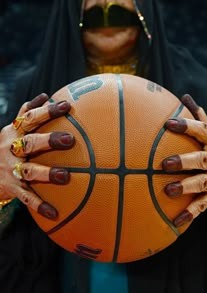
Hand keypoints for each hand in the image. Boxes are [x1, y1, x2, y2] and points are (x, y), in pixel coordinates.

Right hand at [0, 93, 74, 218]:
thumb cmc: (6, 148)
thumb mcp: (12, 130)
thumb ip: (26, 113)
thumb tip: (45, 96)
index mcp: (12, 133)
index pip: (30, 118)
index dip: (47, 111)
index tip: (66, 105)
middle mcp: (10, 149)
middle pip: (29, 142)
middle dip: (48, 140)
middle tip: (69, 140)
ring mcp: (9, 169)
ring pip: (28, 170)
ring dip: (46, 173)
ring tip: (65, 176)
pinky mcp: (10, 187)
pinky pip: (25, 197)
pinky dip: (39, 205)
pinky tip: (54, 212)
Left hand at [162, 94, 206, 226]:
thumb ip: (200, 118)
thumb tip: (185, 96)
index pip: (203, 131)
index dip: (187, 127)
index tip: (168, 124)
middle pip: (202, 159)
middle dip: (185, 161)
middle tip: (164, 164)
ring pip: (203, 183)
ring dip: (187, 187)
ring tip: (168, 190)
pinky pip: (203, 206)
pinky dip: (190, 213)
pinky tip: (175, 221)